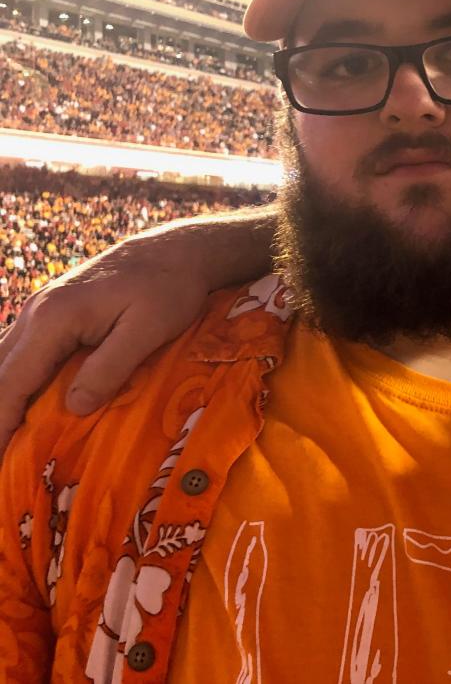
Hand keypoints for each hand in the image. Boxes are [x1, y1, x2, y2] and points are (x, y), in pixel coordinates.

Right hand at [0, 240, 211, 453]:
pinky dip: (17, 380)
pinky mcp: (52, 312)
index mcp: (54, 318)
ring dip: (4, 397)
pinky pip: (22, 352)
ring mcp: (41, 309)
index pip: (12, 381)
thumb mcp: (148, 329)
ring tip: (9, 436)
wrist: (176, 251)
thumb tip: (73, 408)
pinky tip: (26, 405)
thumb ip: (110, 367)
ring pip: (5, 360)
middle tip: (1, 456)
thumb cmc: (168, 288)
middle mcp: (36, 311)